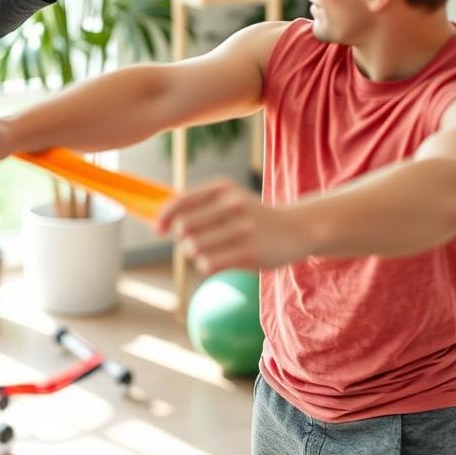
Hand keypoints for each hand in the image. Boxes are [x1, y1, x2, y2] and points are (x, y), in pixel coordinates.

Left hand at [156, 178, 306, 273]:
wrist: (297, 229)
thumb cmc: (253, 216)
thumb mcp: (230, 199)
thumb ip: (197, 205)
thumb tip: (159, 221)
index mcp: (223, 188)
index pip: (180, 202)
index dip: (164, 218)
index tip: (159, 230)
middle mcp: (232, 205)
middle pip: (184, 228)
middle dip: (182, 240)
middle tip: (194, 243)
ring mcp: (241, 229)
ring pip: (193, 249)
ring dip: (195, 255)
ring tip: (209, 253)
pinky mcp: (248, 252)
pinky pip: (208, 264)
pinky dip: (206, 265)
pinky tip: (219, 261)